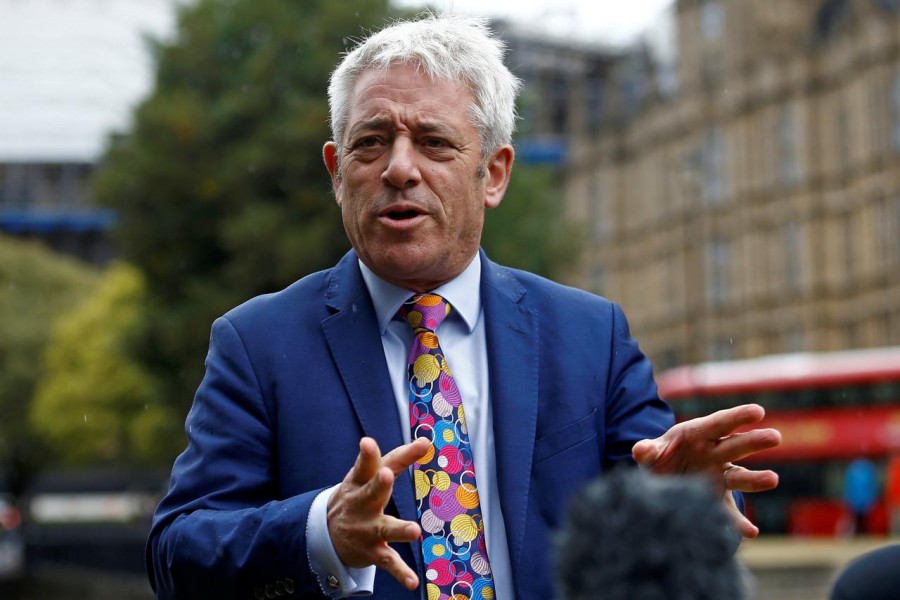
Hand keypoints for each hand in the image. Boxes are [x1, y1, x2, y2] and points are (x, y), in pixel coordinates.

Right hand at [327, 436, 430, 589]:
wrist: (326, 533)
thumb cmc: (358, 495)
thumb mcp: (368, 475)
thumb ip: (398, 458)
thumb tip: (426, 440)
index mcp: (359, 482)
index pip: (368, 465)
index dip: (368, 454)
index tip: (367, 442)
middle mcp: (361, 504)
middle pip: (372, 492)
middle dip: (379, 484)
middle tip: (387, 475)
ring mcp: (366, 529)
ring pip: (384, 528)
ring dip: (399, 530)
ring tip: (415, 531)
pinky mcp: (372, 551)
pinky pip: (389, 562)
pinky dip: (401, 573)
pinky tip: (414, 582)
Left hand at [631, 403, 780, 536]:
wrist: (659, 480)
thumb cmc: (660, 458)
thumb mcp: (651, 452)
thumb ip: (648, 450)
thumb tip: (640, 450)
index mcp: (699, 434)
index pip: (721, 423)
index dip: (738, 416)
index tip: (759, 411)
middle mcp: (714, 453)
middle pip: (736, 445)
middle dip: (754, 441)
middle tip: (775, 437)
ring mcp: (718, 476)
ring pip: (739, 476)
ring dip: (755, 479)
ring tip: (773, 479)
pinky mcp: (716, 499)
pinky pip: (729, 510)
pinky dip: (739, 522)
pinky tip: (750, 531)